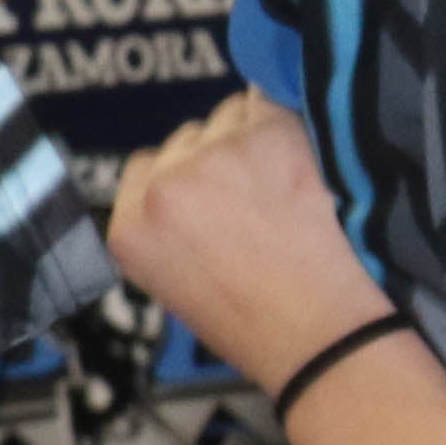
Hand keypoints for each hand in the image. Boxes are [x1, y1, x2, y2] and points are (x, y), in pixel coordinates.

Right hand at [110, 92, 393, 384]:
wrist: (316, 336)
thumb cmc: (254, 324)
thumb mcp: (175, 281)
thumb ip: (167, 222)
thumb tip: (189, 173)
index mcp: (129, 228)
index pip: (143, 166)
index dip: (183, 178)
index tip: (212, 200)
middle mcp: (161, 187)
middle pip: (185, 138)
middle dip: (216, 161)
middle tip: (254, 206)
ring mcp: (212, 158)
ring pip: (227, 116)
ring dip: (251, 141)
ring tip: (279, 195)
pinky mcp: (265, 138)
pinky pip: (269, 107)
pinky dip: (285, 132)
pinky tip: (300, 175)